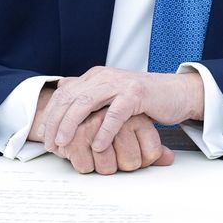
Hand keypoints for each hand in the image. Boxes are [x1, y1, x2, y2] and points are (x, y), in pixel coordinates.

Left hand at [31, 88, 173, 173]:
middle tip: (51, 144)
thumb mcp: (112, 94)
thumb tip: (62, 94)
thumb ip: (89, 94)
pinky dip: (104, 131)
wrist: (177, 93)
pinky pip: (115, 114)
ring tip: (64, 144)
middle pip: (70, 98)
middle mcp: (104, 76)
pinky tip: (98, 145)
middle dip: (56, 122)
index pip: (64, 92)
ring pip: (86, 103)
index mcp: (96, 76)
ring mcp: (120, 84)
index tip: (45, 135)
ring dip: (72, 125)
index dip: (51, 114)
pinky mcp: (136, 94)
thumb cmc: (144, 100)